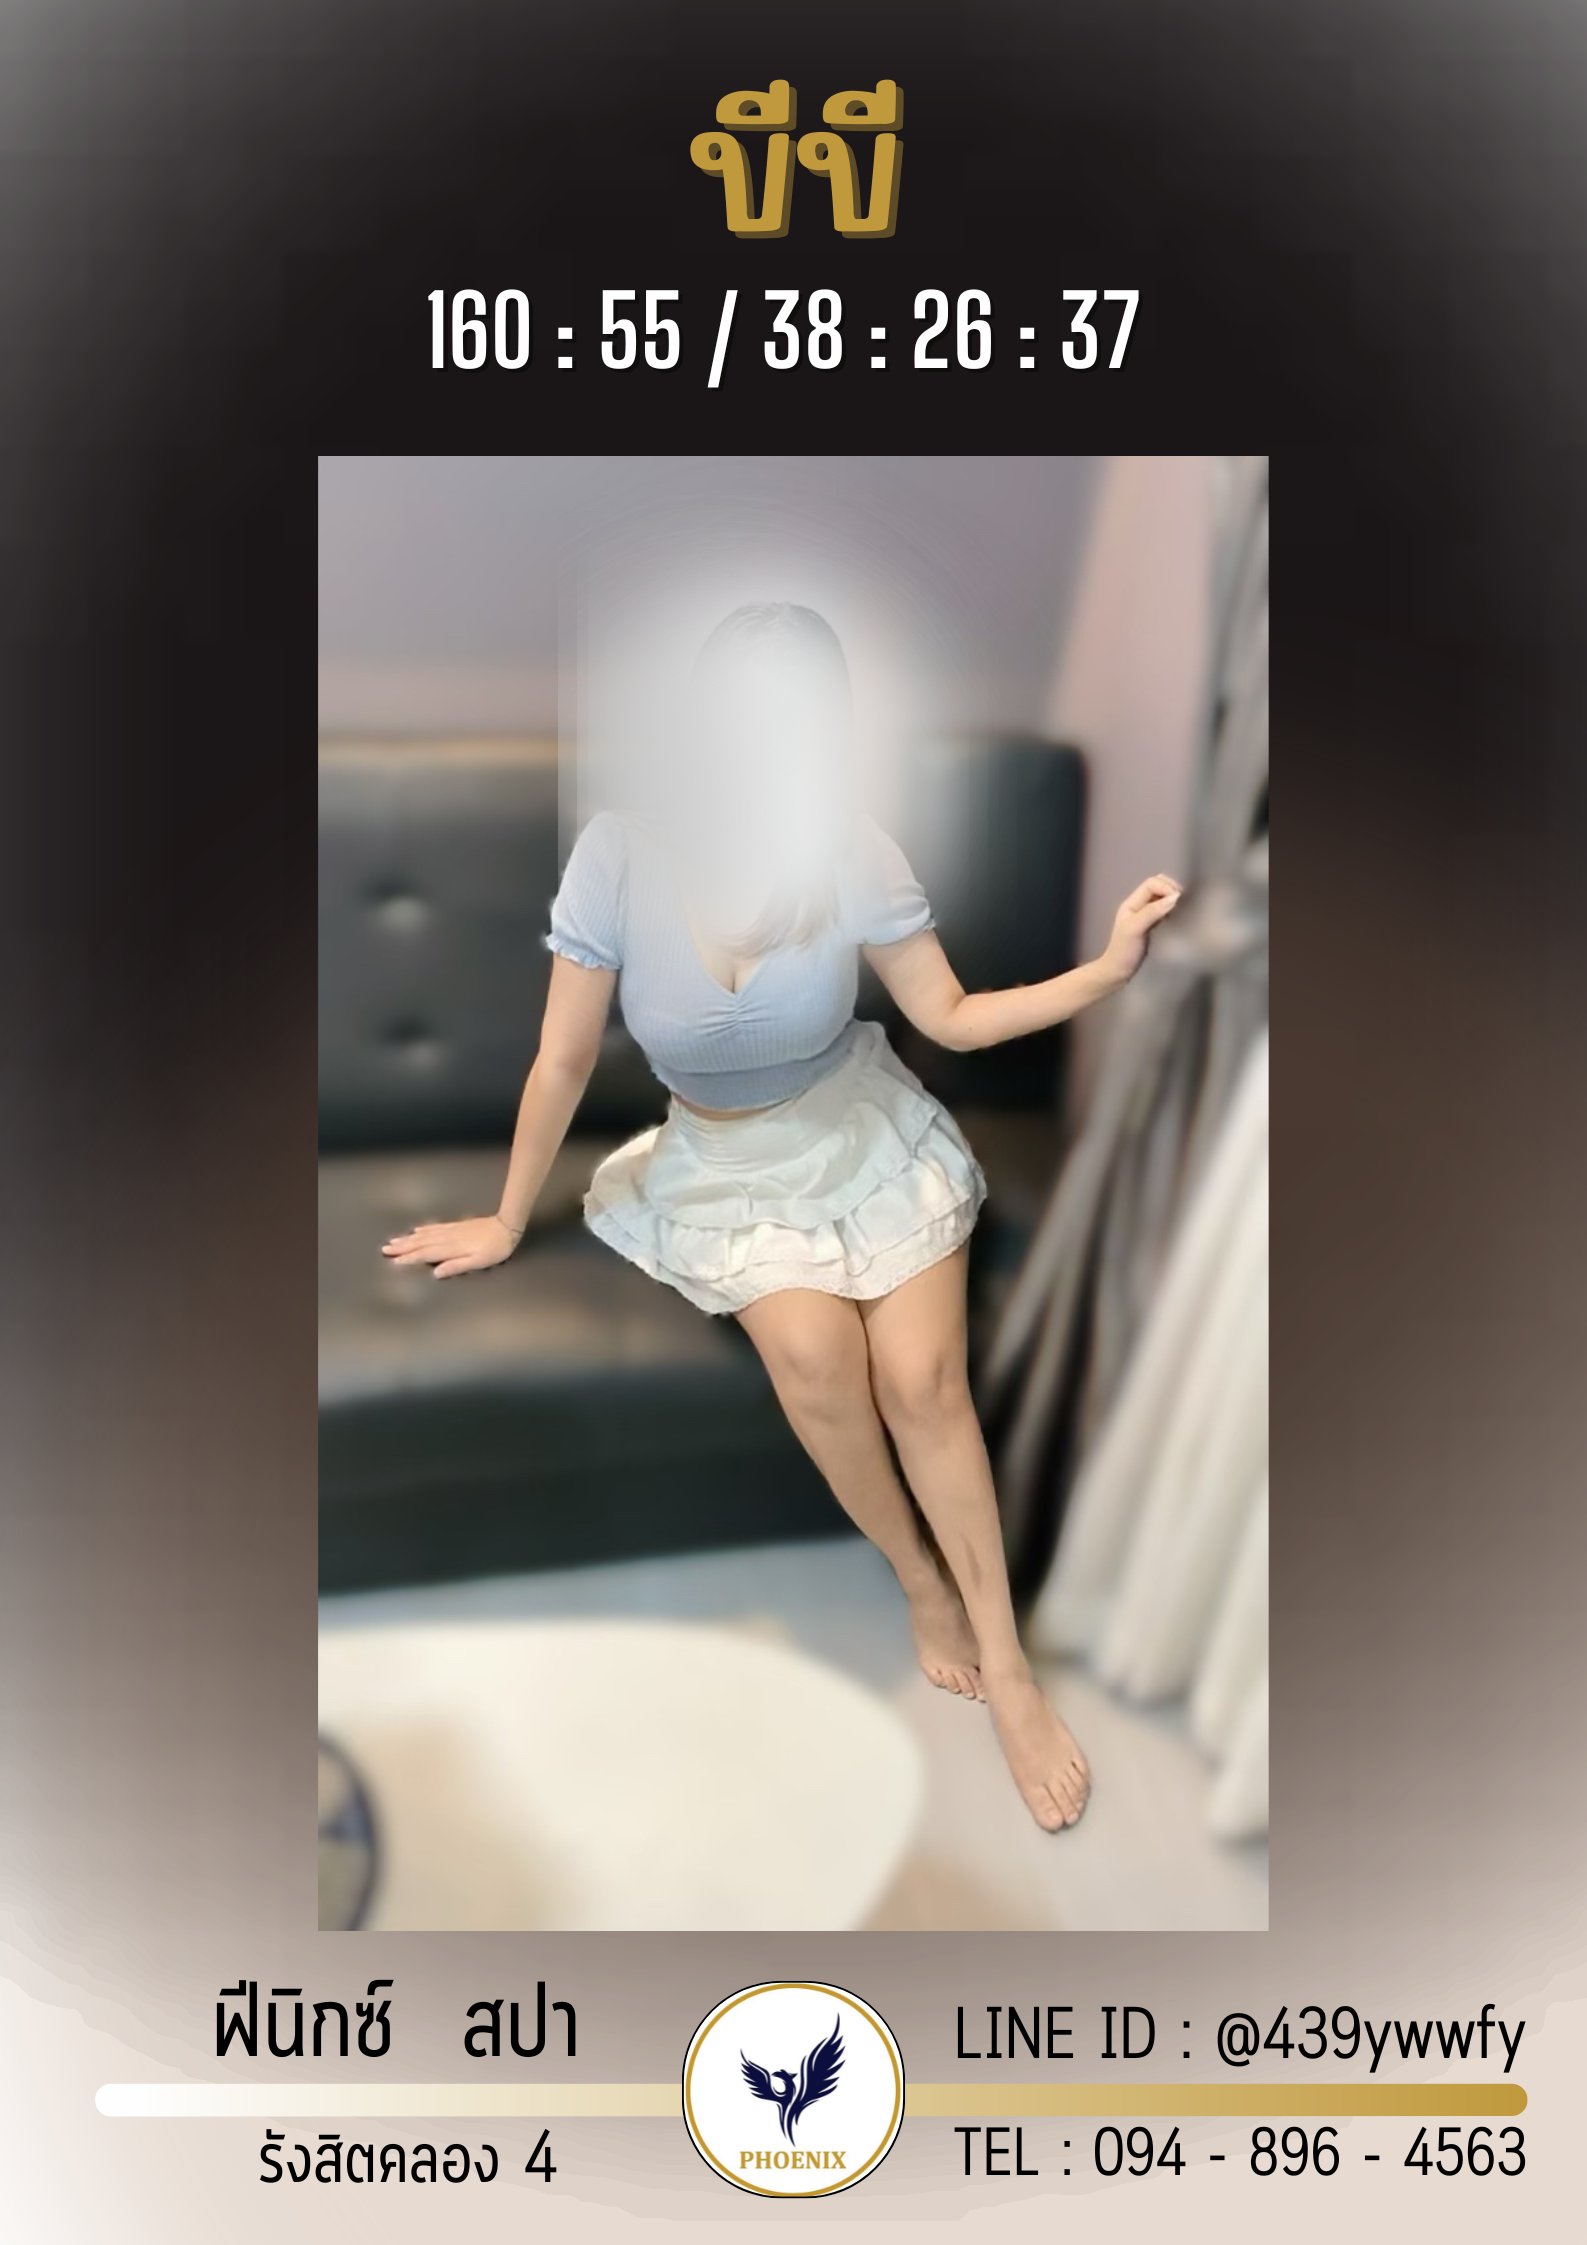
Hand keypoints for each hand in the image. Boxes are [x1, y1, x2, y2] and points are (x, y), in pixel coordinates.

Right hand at [380, 1213, 520, 1278]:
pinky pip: (435, 1227)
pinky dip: (424, 1229)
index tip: (395, 1261)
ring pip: (425, 1235)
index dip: (410, 1258)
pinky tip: (416, 1230)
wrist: (506, 1227)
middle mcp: (448, 1238)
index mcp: (452, 1249)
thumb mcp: (479, 1262)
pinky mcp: (457, 1226)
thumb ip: (457, 1266)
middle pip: (421, 1243)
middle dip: (403, 1247)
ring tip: (394, 1241)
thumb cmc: (495, 1249)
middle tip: (385, 1249)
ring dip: (409, 1238)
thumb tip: (436, 1272)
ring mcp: (451, 1231)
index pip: (426, 1254)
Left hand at [1102, 874, 1183, 985]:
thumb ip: (1152, 912)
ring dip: (1172, 899)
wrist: (1119, 972)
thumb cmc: (1124, 951)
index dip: (1166, 887)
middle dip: (1171, 889)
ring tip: (1181, 909)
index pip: (1152, 883)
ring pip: (1162, 898)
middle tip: (1182, 902)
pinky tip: (1177, 918)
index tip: (1178, 899)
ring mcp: (1145, 916)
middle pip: (1158, 886)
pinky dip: (1172, 909)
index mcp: (1132, 903)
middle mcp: (1139, 906)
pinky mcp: (1152, 926)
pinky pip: (1164, 910)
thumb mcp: (1135, 929)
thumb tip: (1175, 897)